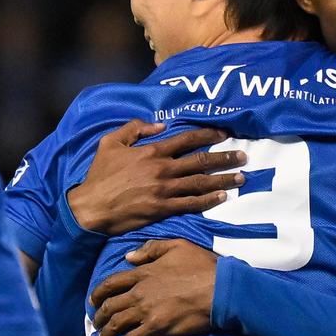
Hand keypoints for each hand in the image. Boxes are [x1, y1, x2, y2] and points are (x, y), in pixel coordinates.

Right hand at [65, 122, 244, 234]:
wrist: (92, 207)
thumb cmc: (100, 175)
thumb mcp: (111, 143)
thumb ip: (135, 129)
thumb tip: (160, 126)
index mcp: (152, 151)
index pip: (187, 139)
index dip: (208, 135)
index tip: (224, 134)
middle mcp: (163, 169)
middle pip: (201, 160)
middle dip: (225, 157)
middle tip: (243, 156)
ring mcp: (165, 190)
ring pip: (201, 182)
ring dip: (223, 179)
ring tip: (241, 177)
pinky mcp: (163, 209)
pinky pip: (192, 204)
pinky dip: (209, 200)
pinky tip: (223, 197)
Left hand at [89, 240, 219, 335]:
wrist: (221, 289)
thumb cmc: (203, 266)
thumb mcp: (177, 245)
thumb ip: (151, 248)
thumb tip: (129, 257)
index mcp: (144, 272)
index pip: (112, 283)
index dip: (98, 293)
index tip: (93, 300)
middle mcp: (140, 292)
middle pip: (110, 305)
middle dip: (99, 315)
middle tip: (96, 322)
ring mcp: (147, 311)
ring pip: (117, 323)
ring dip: (106, 332)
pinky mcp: (157, 327)